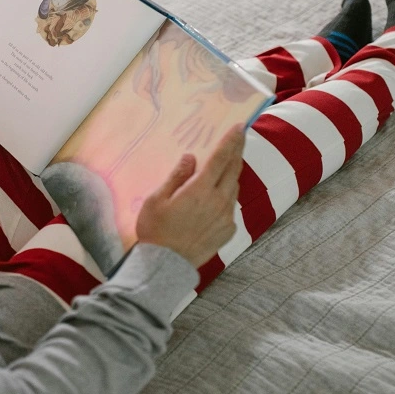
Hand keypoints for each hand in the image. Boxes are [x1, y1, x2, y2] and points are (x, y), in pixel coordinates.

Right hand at [135, 126, 244, 268]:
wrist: (165, 266)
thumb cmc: (155, 230)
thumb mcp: (157, 199)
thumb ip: (176, 176)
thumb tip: (190, 158)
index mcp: (200, 190)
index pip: (221, 158)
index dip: (231, 141)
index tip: (239, 127)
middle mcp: (218, 201)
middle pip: (233, 170)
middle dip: (237, 152)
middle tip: (239, 138)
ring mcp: (225, 218)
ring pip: (234, 189)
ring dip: (232, 174)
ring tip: (227, 166)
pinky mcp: (227, 231)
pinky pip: (230, 207)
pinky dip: (226, 197)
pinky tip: (216, 198)